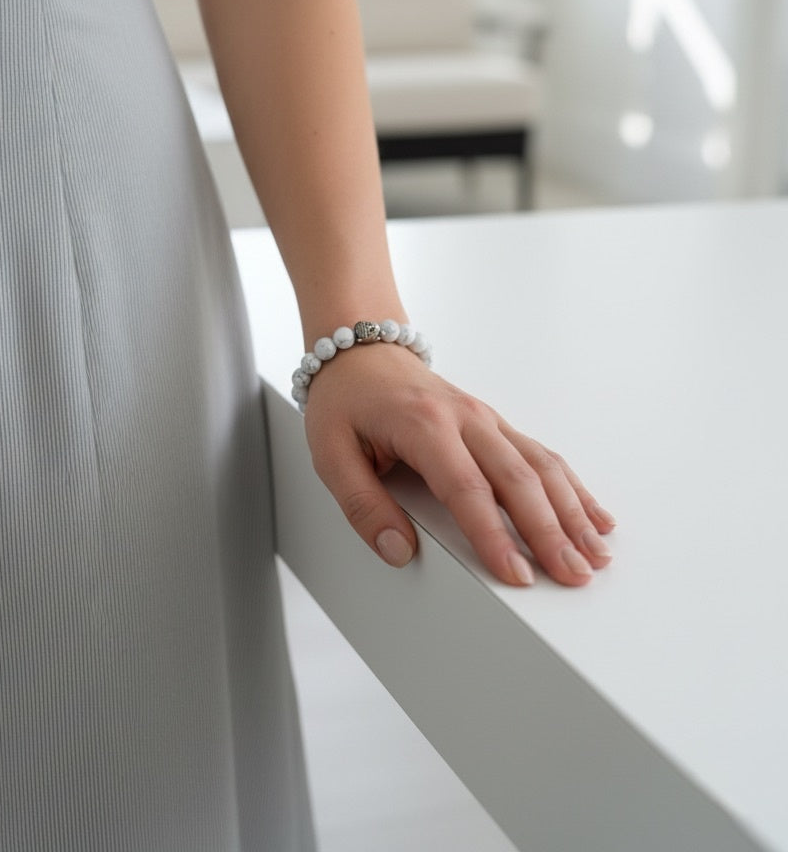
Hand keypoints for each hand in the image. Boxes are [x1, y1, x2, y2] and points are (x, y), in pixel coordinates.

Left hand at [303, 344, 615, 586]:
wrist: (361, 348)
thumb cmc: (346, 400)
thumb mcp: (330, 453)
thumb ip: (361, 505)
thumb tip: (397, 550)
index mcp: (424, 425)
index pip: (467, 489)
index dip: (494, 536)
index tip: (516, 575)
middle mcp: (466, 419)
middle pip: (518, 479)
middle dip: (550, 532)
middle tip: (573, 575)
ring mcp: (486, 419)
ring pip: (541, 466)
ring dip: (572, 512)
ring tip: (594, 554)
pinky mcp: (496, 424)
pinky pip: (541, 455)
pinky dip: (572, 488)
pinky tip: (594, 517)